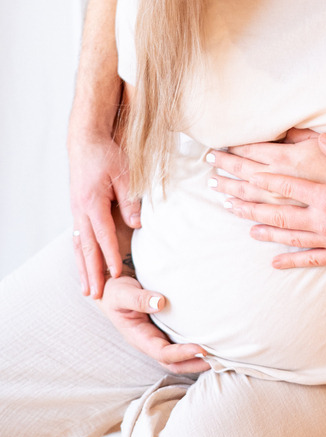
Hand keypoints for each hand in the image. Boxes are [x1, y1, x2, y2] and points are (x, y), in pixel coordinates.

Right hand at [69, 134, 140, 298]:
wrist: (86, 141)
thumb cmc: (108, 155)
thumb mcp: (125, 174)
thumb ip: (131, 201)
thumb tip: (137, 225)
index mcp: (93, 203)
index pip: (103, 235)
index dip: (110, 256)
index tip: (117, 275)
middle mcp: (80, 211)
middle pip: (87, 247)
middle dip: (92, 272)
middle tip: (95, 295)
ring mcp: (76, 211)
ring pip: (79, 246)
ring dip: (83, 269)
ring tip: (86, 290)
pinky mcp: (77, 209)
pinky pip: (77, 238)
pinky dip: (80, 255)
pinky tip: (83, 267)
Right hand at [97, 275, 208, 373]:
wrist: (111, 289)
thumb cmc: (116, 291)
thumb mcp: (122, 293)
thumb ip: (139, 298)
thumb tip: (161, 302)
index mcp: (139, 337)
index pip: (162, 353)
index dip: (182, 354)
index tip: (201, 349)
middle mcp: (149, 342)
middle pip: (173, 363)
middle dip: (194, 364)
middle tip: (217, 358)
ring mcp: (157, 337)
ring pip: (178, 357)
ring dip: (196, 359)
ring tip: (219, 354)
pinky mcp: (164, 330)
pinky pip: (179, 343)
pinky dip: (194, 347)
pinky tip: (210, 340)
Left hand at [213, 133, 325, 267]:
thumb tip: (318, 136)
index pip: (282, 184)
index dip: (255, 175)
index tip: (234, 170)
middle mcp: (321, 219)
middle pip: (275, 210)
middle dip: (246, 200)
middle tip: (223, 195)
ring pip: (286, 234)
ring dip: (262, 228)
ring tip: (242, 222)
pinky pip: (309, 258)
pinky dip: (290, 260)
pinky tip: (273, 262)